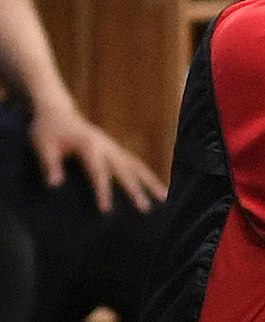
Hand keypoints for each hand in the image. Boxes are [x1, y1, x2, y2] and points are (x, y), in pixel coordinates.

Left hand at [30, 101, 167, 212]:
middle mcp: (106, 146)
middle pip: (124, 169)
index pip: (98, 171)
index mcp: (88, 145)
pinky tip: (158, 189)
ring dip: (151, 182)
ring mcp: (114, 147)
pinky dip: (148, 176)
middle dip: (135, 190)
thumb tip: (54, 185)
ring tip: (165, 199)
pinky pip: (136, 164)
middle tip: (145, 208)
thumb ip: (49, 164)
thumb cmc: (47, 130)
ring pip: (137, 165)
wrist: (57, 111)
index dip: (102, 190)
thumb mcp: (41, 145)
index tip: (106, 210)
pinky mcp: (117, 150)